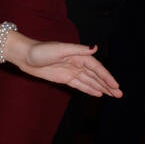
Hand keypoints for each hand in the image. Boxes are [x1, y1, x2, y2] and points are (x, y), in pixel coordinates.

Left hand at [7, 36, 122, 97]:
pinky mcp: (64, 78)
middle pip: (96, 76)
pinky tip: (98, 93)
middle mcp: (77, 63)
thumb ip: (78, 50)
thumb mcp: (60, 49)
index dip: (107, 77)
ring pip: (90, 81)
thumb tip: (95, 48)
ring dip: (101, 88)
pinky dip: (90, 89)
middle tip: (119, 94)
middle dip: (108, 85)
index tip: (116, 86)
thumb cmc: (41, 50)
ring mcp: (71, 71)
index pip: (97, 68)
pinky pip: (80, 85)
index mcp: (78, 56)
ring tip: (113, 95)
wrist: (25, 56)